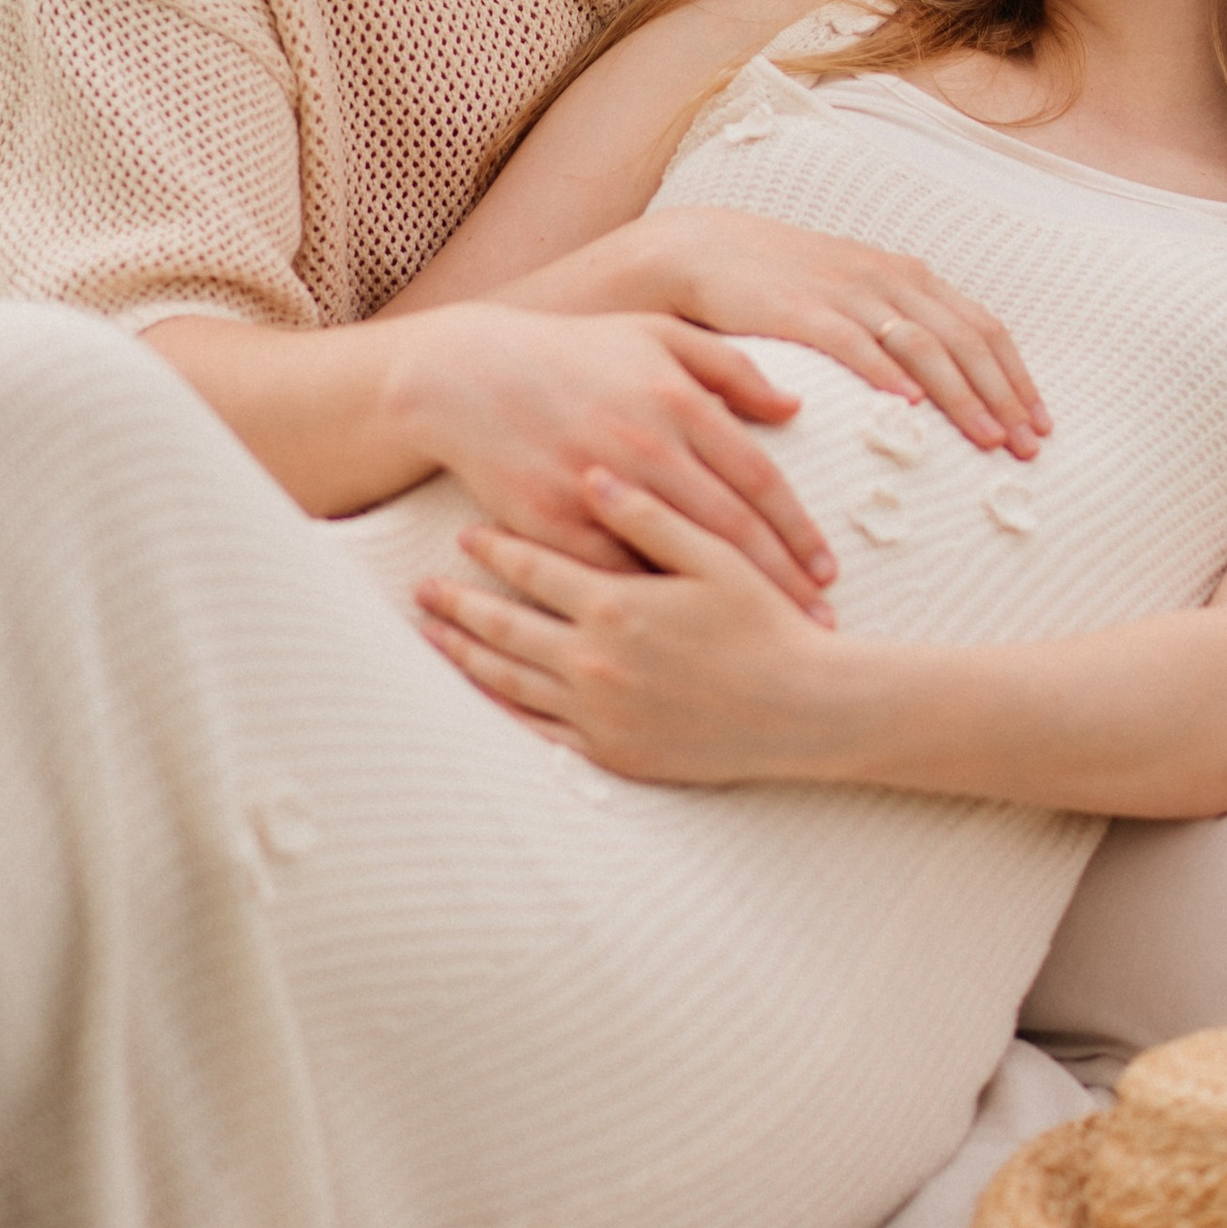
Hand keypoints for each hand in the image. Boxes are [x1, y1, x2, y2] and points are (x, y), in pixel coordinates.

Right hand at [388, 301, 838, 618]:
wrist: (466, 374)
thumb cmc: (570, 352)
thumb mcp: (656, 333)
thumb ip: (731, 367)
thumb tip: (792, 410)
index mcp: (680, 402)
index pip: (760, 480)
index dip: (799, 531)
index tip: (829, 572)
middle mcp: (647, 447)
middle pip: (733, 529)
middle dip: (782, 580)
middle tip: (818, 623)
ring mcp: (598, 488)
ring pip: (679, 560)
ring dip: (727, 603)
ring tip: (763, 645)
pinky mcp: (552, 523)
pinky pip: (612, 574)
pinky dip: (650, 605)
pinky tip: (680, 638)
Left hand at [416, 470, 844, 779]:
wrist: (805, 711)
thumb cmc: (767, 624)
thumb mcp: (716, 556)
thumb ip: (650, 514)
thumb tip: (592, 474)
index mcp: (617, 605)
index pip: (535, 570)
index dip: (495, 551)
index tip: (464, 536)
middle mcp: (595, 661)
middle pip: (505, 628)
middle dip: (459, 606)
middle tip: (420, 589)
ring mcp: (599, 713)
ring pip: (510, 682)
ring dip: (465, 657)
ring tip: (432, 637)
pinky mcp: (611, 753)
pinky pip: (537, 732)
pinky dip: (501, 709)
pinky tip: (481, 695)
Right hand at [530, 207, 1048, 456]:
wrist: (700, 251)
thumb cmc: (781, 290)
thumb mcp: (852, 302)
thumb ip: (895, 335)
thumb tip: (943, 393)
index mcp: (906, 279)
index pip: (982, 329)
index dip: (1016, 378)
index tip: (1040, 426)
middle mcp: (887, 280)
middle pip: (965, 341)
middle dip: (1003, 396)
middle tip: (1028, 448)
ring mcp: (846, 292)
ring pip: (923, 346)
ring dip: (961, 396)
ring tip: (987, 441)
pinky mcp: (800, 308)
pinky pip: (852, 342)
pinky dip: (885, 372)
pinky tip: (908, 408)